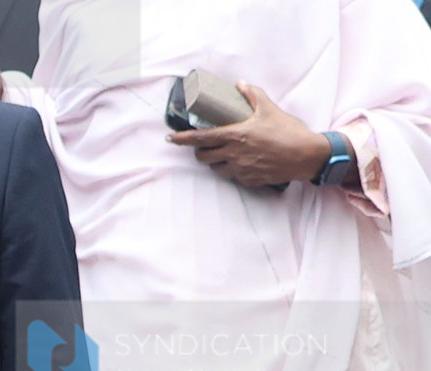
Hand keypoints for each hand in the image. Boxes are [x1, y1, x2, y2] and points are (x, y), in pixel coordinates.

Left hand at [168, 83, 332, 189]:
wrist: (307, 156)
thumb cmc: (289, 131)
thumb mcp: (270, 108)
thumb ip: (252, 95)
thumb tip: (240, 84)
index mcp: (235, 136)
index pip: (200, 138)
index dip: (182, 139)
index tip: (170, 138)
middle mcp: (233, 155)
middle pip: (202, 156)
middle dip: (199, 150)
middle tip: (205, 144)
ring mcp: (239, 170)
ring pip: (215, 168)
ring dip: (215, 160)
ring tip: (224, 152)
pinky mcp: (248, 180)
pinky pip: (231, 176)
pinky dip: (231, 169)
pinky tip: (240, 162)